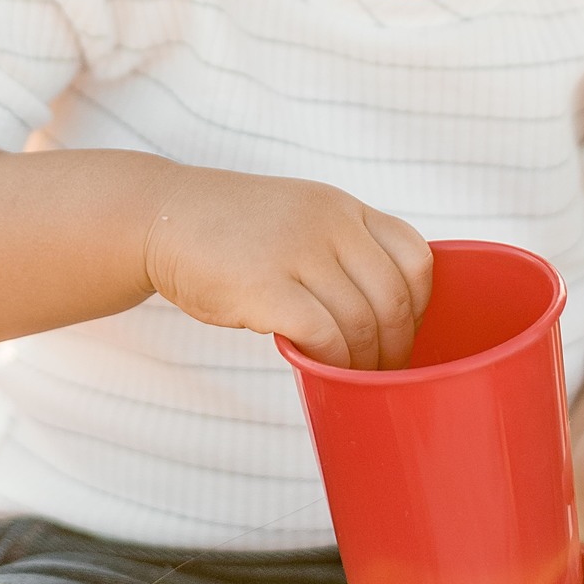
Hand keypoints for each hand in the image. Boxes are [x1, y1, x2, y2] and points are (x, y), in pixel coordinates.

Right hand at [142, 167, 432, 368]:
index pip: (416, 255)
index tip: (405, 331)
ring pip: (362, 321)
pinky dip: (332, 361)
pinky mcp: (264, 285)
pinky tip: (320, 369)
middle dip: (398, 346)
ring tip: (351, 377)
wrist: (163, 215)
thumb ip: (342, 250)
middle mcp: (329, 222)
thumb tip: (388, 316)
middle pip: (394, 297)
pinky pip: (323, 335)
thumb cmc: (234, 231)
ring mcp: (297, 251)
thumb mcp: (301, 218)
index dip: (421, 304)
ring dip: (365, 362)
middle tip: (384, 372)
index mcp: (343, 207)